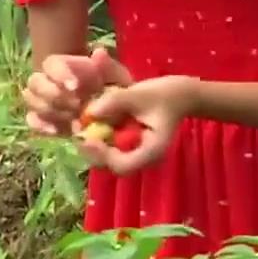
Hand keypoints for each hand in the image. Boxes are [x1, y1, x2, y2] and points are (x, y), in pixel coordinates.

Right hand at [23, 47, 129, 135]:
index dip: (59, 74)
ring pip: (31, 101)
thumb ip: (109, 68)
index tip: (75, 86)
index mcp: (62, 66)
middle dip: (54, 95)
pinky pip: (31, 120)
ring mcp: (41, 100)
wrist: (109, 113)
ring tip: (73, 121)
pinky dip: (40, 125)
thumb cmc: (111, 91)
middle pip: (35, 82)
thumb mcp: (117, 79)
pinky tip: (57, 131)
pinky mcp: (41, 120)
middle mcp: (47, 80)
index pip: (51, 64)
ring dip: (50, 111)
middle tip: (76, 106)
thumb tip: (98, 52)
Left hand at [75, 75, 198, 174]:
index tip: (88, 137)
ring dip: (90, 142)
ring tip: (78, 122)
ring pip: (106, 157)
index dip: (102, 155)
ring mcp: (134, 151)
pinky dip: (96, 135)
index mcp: (151, 151)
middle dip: (90, 149)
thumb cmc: (166, 94)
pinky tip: (88, 120)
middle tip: (76, 128)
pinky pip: (108, 146)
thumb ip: (116, 101)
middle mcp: (142, 156)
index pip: (122, 165)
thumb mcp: (141, 93)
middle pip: (110, 165)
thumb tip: (90, 112)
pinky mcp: (128, 144)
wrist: (180, 94)